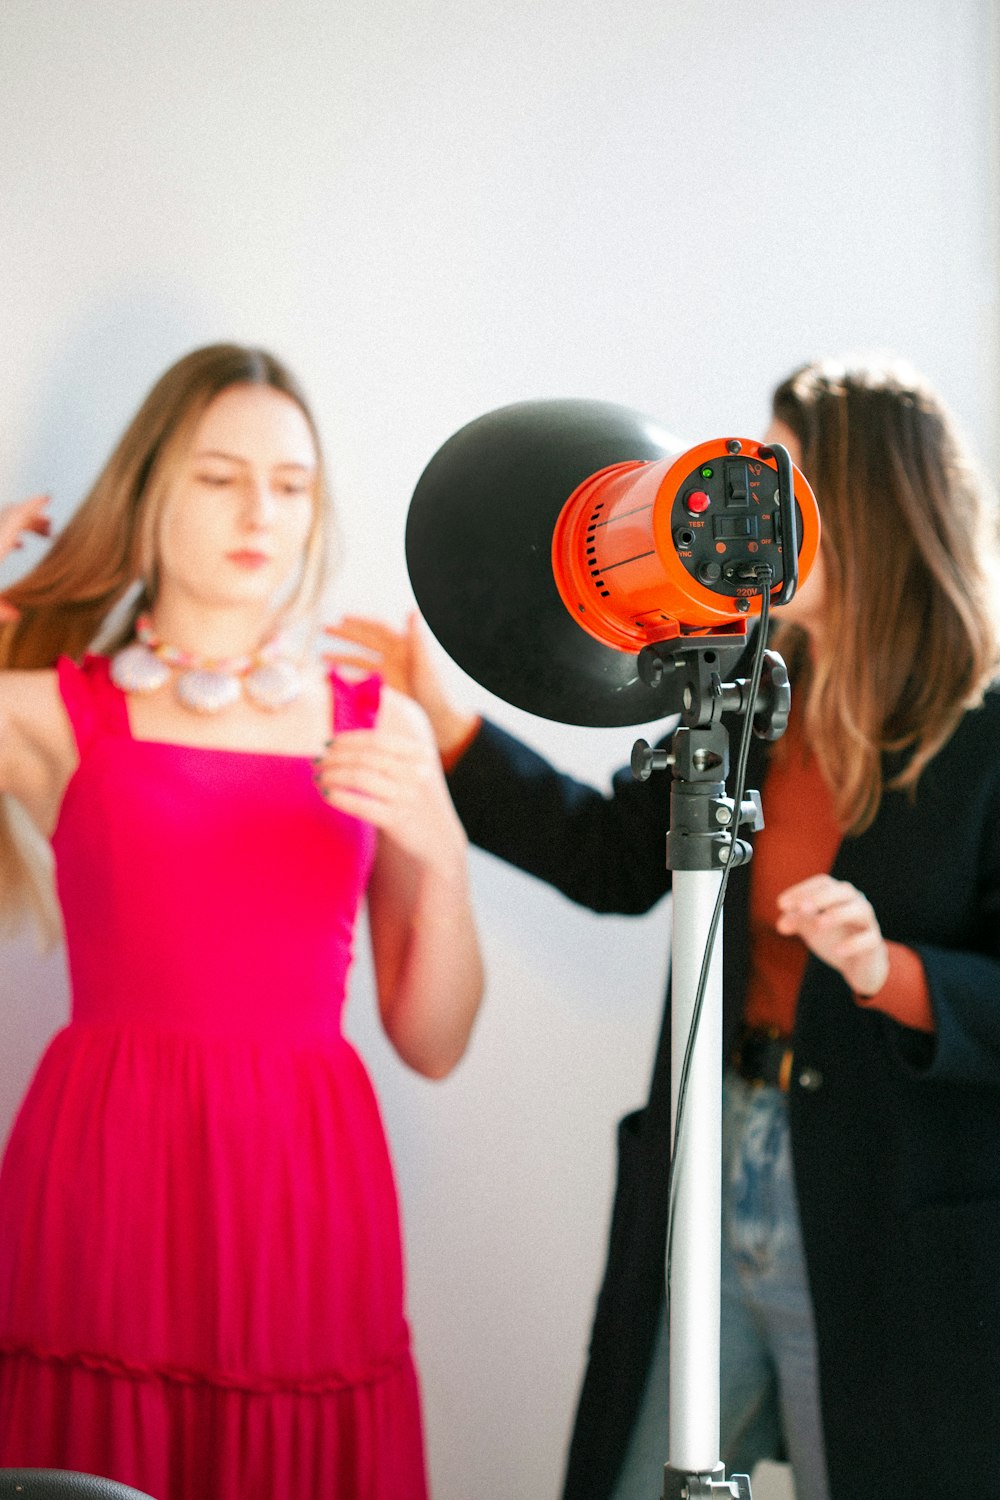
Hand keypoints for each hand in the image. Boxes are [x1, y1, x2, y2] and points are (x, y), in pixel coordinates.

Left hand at [0, 495, 51, 621]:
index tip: (47, 498)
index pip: (15, 519)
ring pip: (2, 523)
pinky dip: (6, 533)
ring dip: (20, 526)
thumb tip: (15, 614)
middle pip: (10, 516)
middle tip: (49, 529)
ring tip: (38, 536)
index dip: (32, 507)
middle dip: (31, 519)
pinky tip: (16, 548)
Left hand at [312, 689, 466, 871]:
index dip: (348, 740)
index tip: (329, 743)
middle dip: (335, 757)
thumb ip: (393, 755)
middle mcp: (416, 773)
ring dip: (332, 775)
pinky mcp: (397, 820)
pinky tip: (327, 794)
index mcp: (420, 755)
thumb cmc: (420, 802)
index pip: (377, 740)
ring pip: (359, 777)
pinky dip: (339, 797)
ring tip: (319, 777)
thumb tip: (345, 742)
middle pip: (364, 757)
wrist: (440, 841)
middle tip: (318, 762)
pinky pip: (360, 805)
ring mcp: (407, 797)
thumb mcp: (417, 772)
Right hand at [323, 612, 476, 756]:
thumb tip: (413, 610)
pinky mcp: (383, 687)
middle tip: (324, 629)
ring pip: (360, 659)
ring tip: (322, 656)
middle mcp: (394, 655)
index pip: (379, 627)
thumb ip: (418, 639)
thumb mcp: (427, 665)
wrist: (440, 720)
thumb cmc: (438, 692)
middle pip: (365, 640)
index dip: (362, 621)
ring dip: (342, 656)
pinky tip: (333, 680)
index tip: (343, 618)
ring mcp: (387, 672)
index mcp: (404, 646)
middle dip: (345, 635)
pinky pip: (362, 679)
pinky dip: (348, 678)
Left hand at [775, 873, 889, 996]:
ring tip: (818, 924)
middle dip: (821, 897)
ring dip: (838, 914)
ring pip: (860, 910)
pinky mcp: (875, 943)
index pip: (822, 883)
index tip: (781, 904)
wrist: (859, 966)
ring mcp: (868, 922)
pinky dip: (854, 944)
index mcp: (839, 895)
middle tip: (801, 908)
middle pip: (842, 891)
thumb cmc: (834, 937)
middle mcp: (856, 903)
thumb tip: (780, 925)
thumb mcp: (811, 928)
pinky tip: (837, 950)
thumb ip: (796, 921)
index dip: (802, 890)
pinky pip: (869, 939)